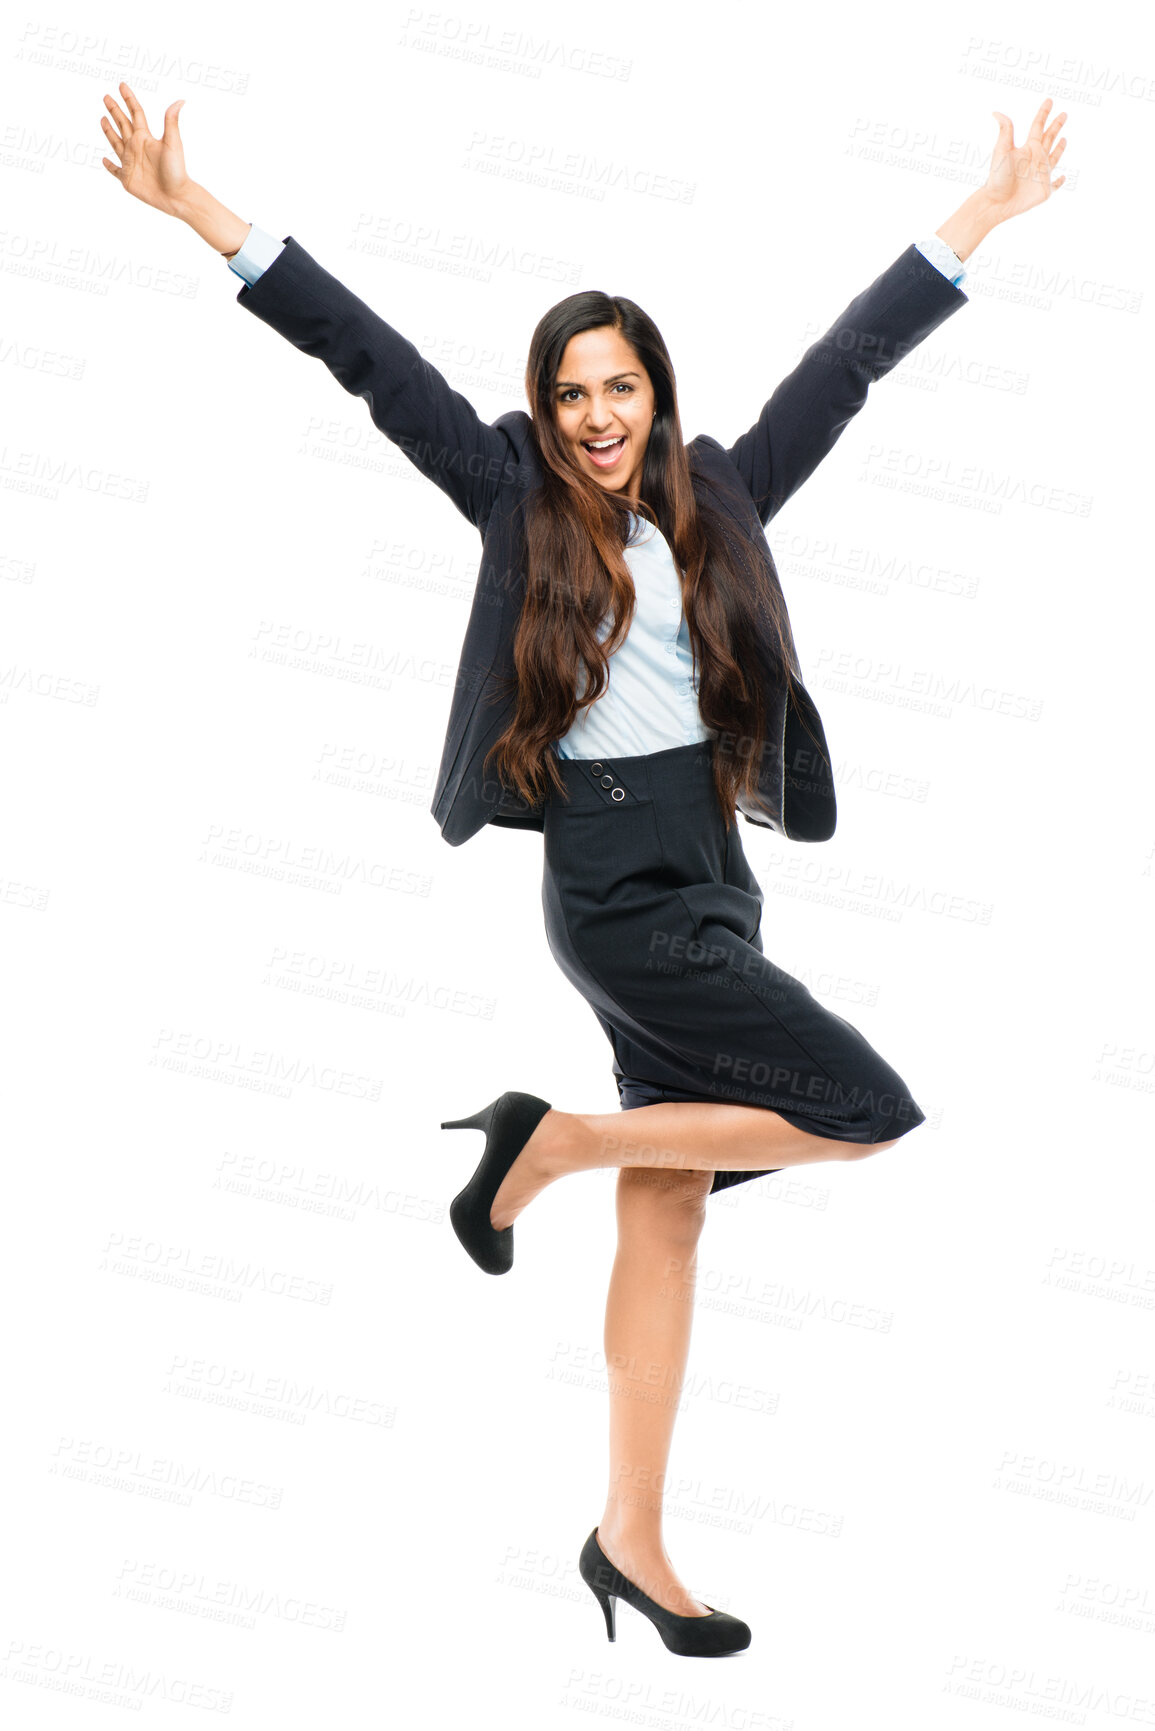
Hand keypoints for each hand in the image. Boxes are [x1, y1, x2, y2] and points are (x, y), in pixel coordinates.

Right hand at [99, 81, 190, 214]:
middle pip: (123, 124)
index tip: (122, 85)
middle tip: (107, 97)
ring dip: (109, 131)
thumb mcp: (173, 143)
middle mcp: (136, 147)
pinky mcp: (127, 178)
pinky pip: (115, 170)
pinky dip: (109, 166)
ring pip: (116, 143)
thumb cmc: (177, 170)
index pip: (135, 113)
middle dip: (115, 110)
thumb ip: (171, 121)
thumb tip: (180, 101)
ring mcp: (130, 162)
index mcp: (146, 137)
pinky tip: (104, 160)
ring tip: (103, 119)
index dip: (128, 99)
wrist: (176, 196)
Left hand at [982, 98, 1067, 222]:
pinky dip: (1060, 181)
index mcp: (1028, 148)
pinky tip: (1064, 177)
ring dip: (1060, 149)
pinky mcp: (1045, 190)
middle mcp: (1036, 158)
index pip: (1038, 126)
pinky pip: (1056, 184)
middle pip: (1049, 138)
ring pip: (1054, 158)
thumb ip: (1005, 130)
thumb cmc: (998, 176)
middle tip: (1064, 114)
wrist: (997, 201)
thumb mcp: (1002, 150)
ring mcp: (1042, 174)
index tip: (1049, 101)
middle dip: (1056, 126)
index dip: (1044, 113)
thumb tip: (996, 112)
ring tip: (1064, 139)